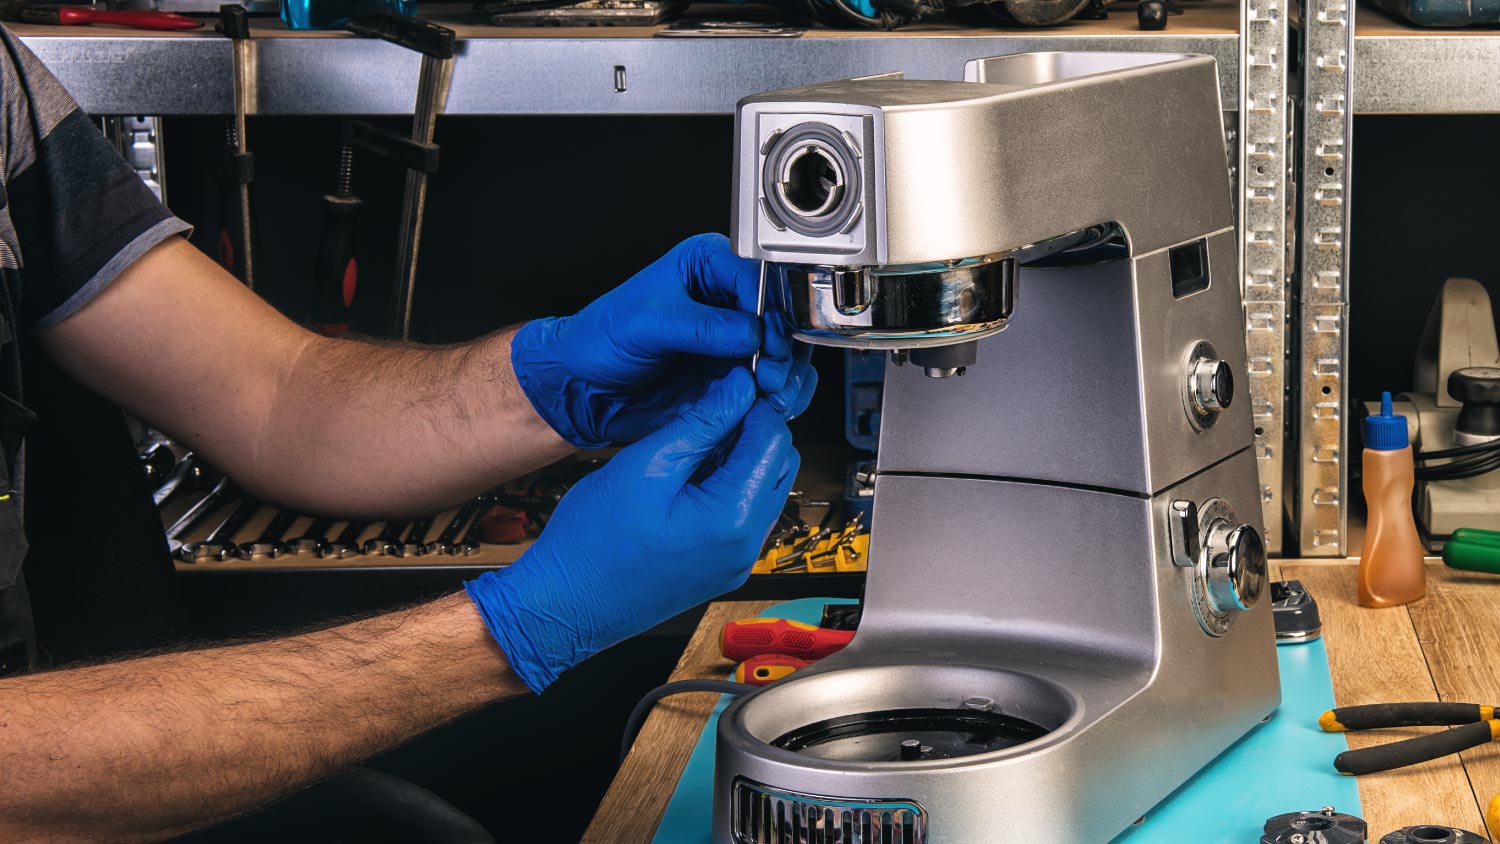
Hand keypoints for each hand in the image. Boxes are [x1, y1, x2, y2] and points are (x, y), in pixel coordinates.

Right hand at [465, 367, 798, 691]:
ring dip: (742, 455)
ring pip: (764, 487)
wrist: (563, 605)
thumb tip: (738, 388)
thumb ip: (700, 423)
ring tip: (696, 435)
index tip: (729, 382)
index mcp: (734, 518)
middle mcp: (746, 544)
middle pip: (779, 464)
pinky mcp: (721, 566)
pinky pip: (744, 513)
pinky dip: (730, 483)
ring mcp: (736, 560)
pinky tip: (692, 468)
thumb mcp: (645, 465)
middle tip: (711, 405)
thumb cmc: (592, 543)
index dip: (753, 402)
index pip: (773, 439)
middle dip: (754, 428)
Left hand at [510, 233, 814, 447]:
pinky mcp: (731, 376)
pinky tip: (763, 405)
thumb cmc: (600, 340)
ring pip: (783, 354)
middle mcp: (726, 301)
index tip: (767, 340)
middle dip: (782, 348)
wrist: (583, 388)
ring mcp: (732, 341)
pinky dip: (772, 398)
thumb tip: (750, 333)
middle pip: (780, 317)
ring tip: (768, 392)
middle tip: (768, 372)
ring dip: (784, 376)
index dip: (770, 310)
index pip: (760, 277)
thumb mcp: (646, 323)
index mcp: (707, 266)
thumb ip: (701, 326)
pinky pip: (768, 385)